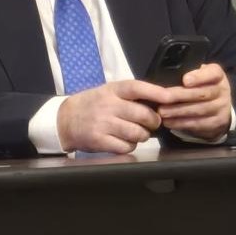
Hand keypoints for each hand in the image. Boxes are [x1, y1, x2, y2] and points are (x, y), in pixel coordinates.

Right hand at [57, 79, 171, 153]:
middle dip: (153, 121)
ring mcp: (103, 124)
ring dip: (142, 135)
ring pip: (137, 133)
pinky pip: (125, 147)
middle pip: (142, 114)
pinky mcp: (99, 141)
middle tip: (153, 123)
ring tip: (138, 133)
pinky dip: (130, 146)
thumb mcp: (108, 92)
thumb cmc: (93, 104)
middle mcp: (108, 105)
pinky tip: (124, 141)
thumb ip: (130, 95)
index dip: (156, 92)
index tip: (170, 97)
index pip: (137, 87)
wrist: (65, 119)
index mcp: (112, 90)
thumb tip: (160, 101)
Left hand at [156, 63, 233, 137]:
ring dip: (178, 111)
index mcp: (218, 75)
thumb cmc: (203, 88)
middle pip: (203, 93)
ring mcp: (221, 107)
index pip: (213, 72)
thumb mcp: (201, 77)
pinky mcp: (216, 122)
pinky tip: (169, 121)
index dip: (199, 77)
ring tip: (162, 111)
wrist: (220, 110)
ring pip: (199, 109)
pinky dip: (181, 123)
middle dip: (181, 95)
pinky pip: (198, 123)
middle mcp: (223, 90)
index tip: (185, 80)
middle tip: (164, 98)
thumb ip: (189, 73)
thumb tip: (167, 75)